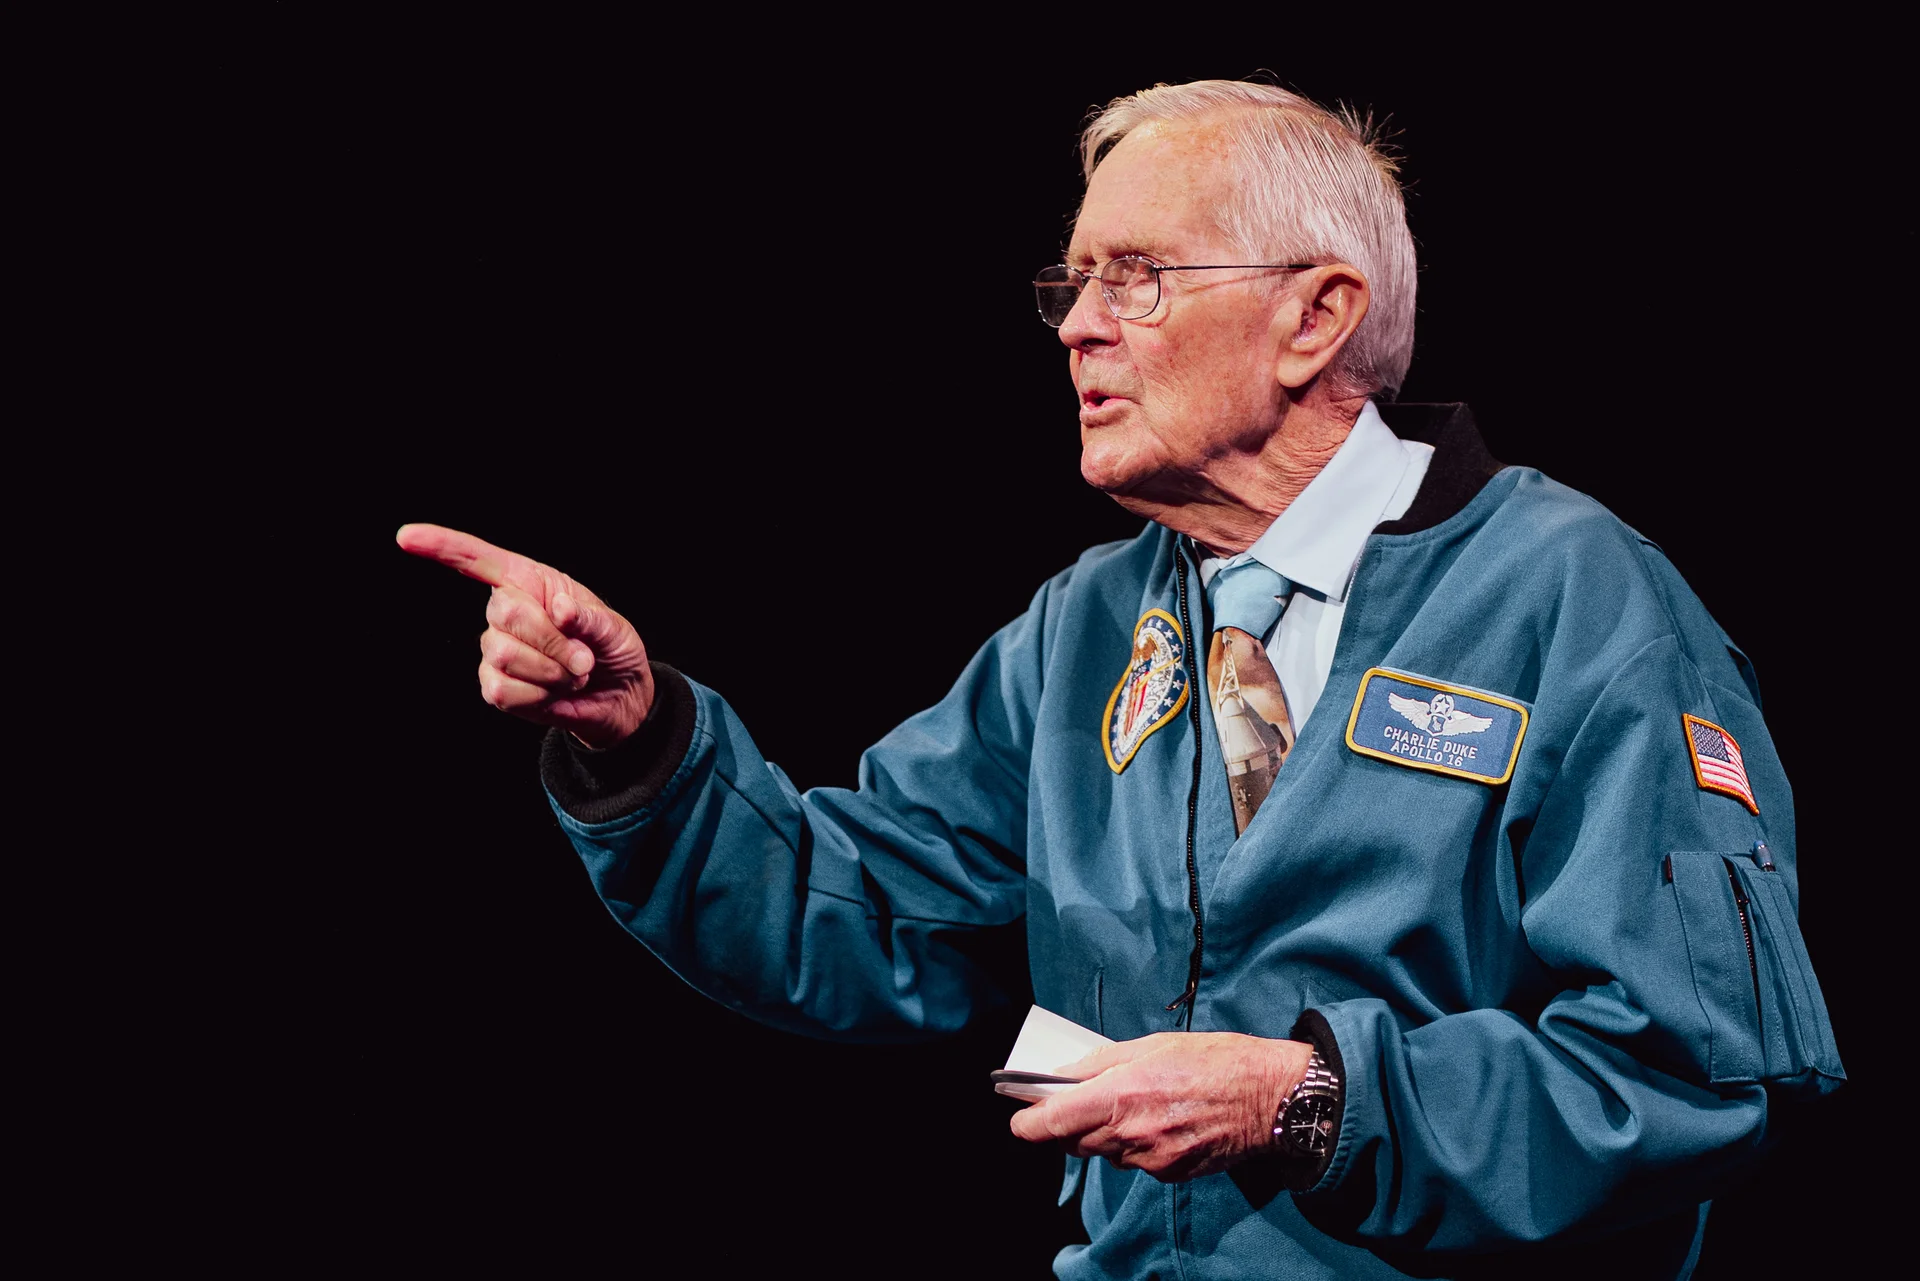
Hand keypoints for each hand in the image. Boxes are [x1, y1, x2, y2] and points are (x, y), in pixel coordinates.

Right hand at [396, 523, 652, 747]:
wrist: (618, 696)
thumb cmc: (612, 649)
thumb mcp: (613, 628)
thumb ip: (589, 618)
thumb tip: (558, 610)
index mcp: (530, 581)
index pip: (476, 560)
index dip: (441, 546)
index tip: (406, 537)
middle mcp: (505, 610)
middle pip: (505, 614)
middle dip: (553, 641)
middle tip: (583, 657)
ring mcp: (495, 648)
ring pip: (504, 656)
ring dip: (551, 672)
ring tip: (572, 674)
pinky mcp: (494, 685)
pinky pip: (503, 691)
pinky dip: (540, 696)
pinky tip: (554, 693)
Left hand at [1008, 1032, 1312, 1181]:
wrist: (1270, 1097)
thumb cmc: (1214, 1060)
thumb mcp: (1151, 1045)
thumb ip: (1100, 1063)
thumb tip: (1062, 1076)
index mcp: (1120, 1095)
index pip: (1052, 1124)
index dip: (1027, 1123)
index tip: (1020, 1117)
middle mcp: (1130, 1134)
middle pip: (1072, 1141)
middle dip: (1067, 1123)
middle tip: (1076, 1100)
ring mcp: (1151, 1159)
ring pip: (1105, 1152)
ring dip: (1104, 1132)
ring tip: (1133, 1103)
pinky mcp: (1170, 1173)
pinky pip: (1136, 1161)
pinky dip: (1135, 1143)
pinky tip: (1159, 1120)